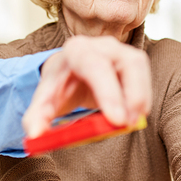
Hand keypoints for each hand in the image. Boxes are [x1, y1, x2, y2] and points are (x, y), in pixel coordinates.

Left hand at [23, 35, 150, 137]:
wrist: (69, 74)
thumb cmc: (60, 86)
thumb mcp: (45, 100)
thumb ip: (36, 117)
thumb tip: (34, 134)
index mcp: (77, 51)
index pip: (96, 66)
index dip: (108, 93)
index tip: (116, 120)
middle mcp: (102, 46)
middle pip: (127, 63)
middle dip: (132, 95)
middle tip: (127, 125)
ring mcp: (121, 51)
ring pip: (140, 69)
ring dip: (140, 98)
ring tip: (130, 124)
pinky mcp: (134, 62)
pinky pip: (145, 78)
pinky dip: (142, 99)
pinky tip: (133, 116)